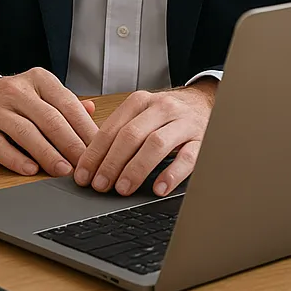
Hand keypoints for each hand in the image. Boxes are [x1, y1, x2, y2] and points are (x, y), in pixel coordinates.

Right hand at [0, 67, 97, 176]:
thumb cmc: (13, 100)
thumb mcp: (41, 93)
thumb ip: (67, 104)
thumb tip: (93, 112)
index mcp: (37, 79)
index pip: (67, 104)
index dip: (85, 129)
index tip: (99, 149)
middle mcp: (15, 90)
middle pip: (49, 119)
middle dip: (71, 144)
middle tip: (85, 165)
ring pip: (25, 132)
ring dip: (47, 154)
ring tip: (63, 171)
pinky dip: (16, 159)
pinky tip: (31, 170)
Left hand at [73, 81, 217, 196]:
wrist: (206, 103)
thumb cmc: (167, 115)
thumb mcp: (142, 113)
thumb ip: (119, 130)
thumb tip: (90, 161)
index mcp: (139, 101)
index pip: (111, 128)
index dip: (95, 153)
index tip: (84, 175)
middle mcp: (160, 108)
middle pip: (131, 135)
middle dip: (111, 163)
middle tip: (100, 185)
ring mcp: (182, 123)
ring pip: (155, 144)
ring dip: (136, 169)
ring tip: (123, 188)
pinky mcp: (202, 139)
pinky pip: (187, 157)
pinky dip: (171, 174)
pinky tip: (159, 188)